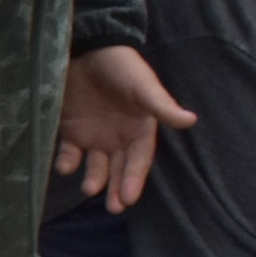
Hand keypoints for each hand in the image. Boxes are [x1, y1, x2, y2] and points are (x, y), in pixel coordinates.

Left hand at [55, 45, 197, 211]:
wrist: (88, 48)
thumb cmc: (122, 66)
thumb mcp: (143, 86)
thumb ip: (162, 106)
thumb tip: (190, 121)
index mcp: (139, 130)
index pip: (138, 160)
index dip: (134, 179)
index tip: (128, 198)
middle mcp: (118, 138)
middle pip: (119, 169)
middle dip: (117, 188)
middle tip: (115, 208)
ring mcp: (94, 136)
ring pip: (95, 166)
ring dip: (93, 179)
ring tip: (90, 188)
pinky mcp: (71, 131)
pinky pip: (69, 153)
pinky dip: (66, 161)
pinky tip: (65, 166)